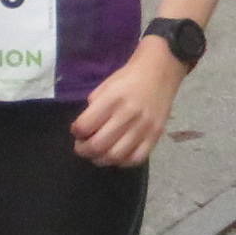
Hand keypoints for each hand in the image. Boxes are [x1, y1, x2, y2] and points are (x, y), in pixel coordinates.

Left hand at [71, 46, 184, 166]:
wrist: (159, 72)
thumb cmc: (128, 78)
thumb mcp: (105, 86)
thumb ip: (94, 108)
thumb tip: (84, 130)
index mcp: (111, 100)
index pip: (85, 126)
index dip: (76, 132)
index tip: (76, 131)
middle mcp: (127, 116)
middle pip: (98, 145)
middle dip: (83, 150)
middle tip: (81, 147)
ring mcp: (143, 128)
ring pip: (116, 156)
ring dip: (100, 159)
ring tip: (96, 155)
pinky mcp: (155, 136)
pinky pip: (136, 158)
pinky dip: (122, 162)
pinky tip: (115, 156)